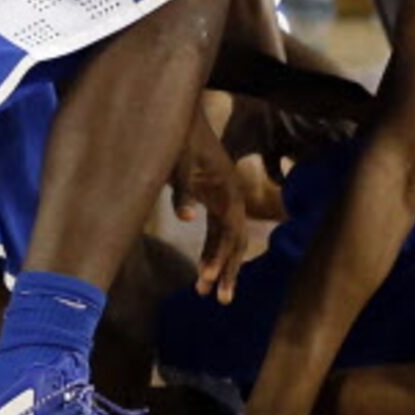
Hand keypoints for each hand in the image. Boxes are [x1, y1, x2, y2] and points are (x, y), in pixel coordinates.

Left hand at [174, 112, 274, 302]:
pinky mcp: (213, 199)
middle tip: (220, 300)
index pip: (230, 234)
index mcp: (229, 191)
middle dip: (228, 271)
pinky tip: (202, 270)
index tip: (208, 279)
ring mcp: (224, 199)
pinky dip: (210, 250)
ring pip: (227, 240)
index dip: (220, 258)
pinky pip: (217, 231)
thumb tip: (186, 219)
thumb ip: (182, 191)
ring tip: (206, 292)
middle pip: (235, 242)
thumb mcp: (178, 163)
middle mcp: (232, 198)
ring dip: (219, 264)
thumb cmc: (181, 137)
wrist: (183, 115)